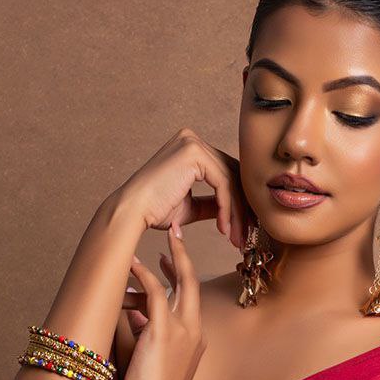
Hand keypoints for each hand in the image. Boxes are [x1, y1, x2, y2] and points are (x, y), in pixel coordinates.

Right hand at [112, 127, 250, 250]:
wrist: (133, 211)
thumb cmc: (154, 211)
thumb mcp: (190, 206)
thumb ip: (211, 203)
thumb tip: (232, 210)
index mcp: (190, 149)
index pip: (225, 172)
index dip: (238, 201)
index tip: (243, 227)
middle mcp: (192, 141)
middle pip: (231, 174)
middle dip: (242, 207)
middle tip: (247, 234)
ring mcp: (193, 144)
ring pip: (230, 180)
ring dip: (236, 213)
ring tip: (236, 238)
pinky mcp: (194, 153)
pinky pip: (222, 183)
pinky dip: (227, 208)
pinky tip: (224, 228)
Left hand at [121, 221, 203, 379]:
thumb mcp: (151, 362)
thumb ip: (144, 336)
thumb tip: (133, 316)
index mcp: (194, 341)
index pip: (189, 300)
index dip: (180, 277)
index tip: (169, 261)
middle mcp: (194, 331)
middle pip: (193, 282)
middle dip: (183, 255)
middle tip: (174, 232)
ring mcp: (182, 330)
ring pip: (181, 281)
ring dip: (167, 257)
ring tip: (154, 238)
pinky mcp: (163, 331)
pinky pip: (154, 292)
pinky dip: (143, 274)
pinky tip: (131, 262)